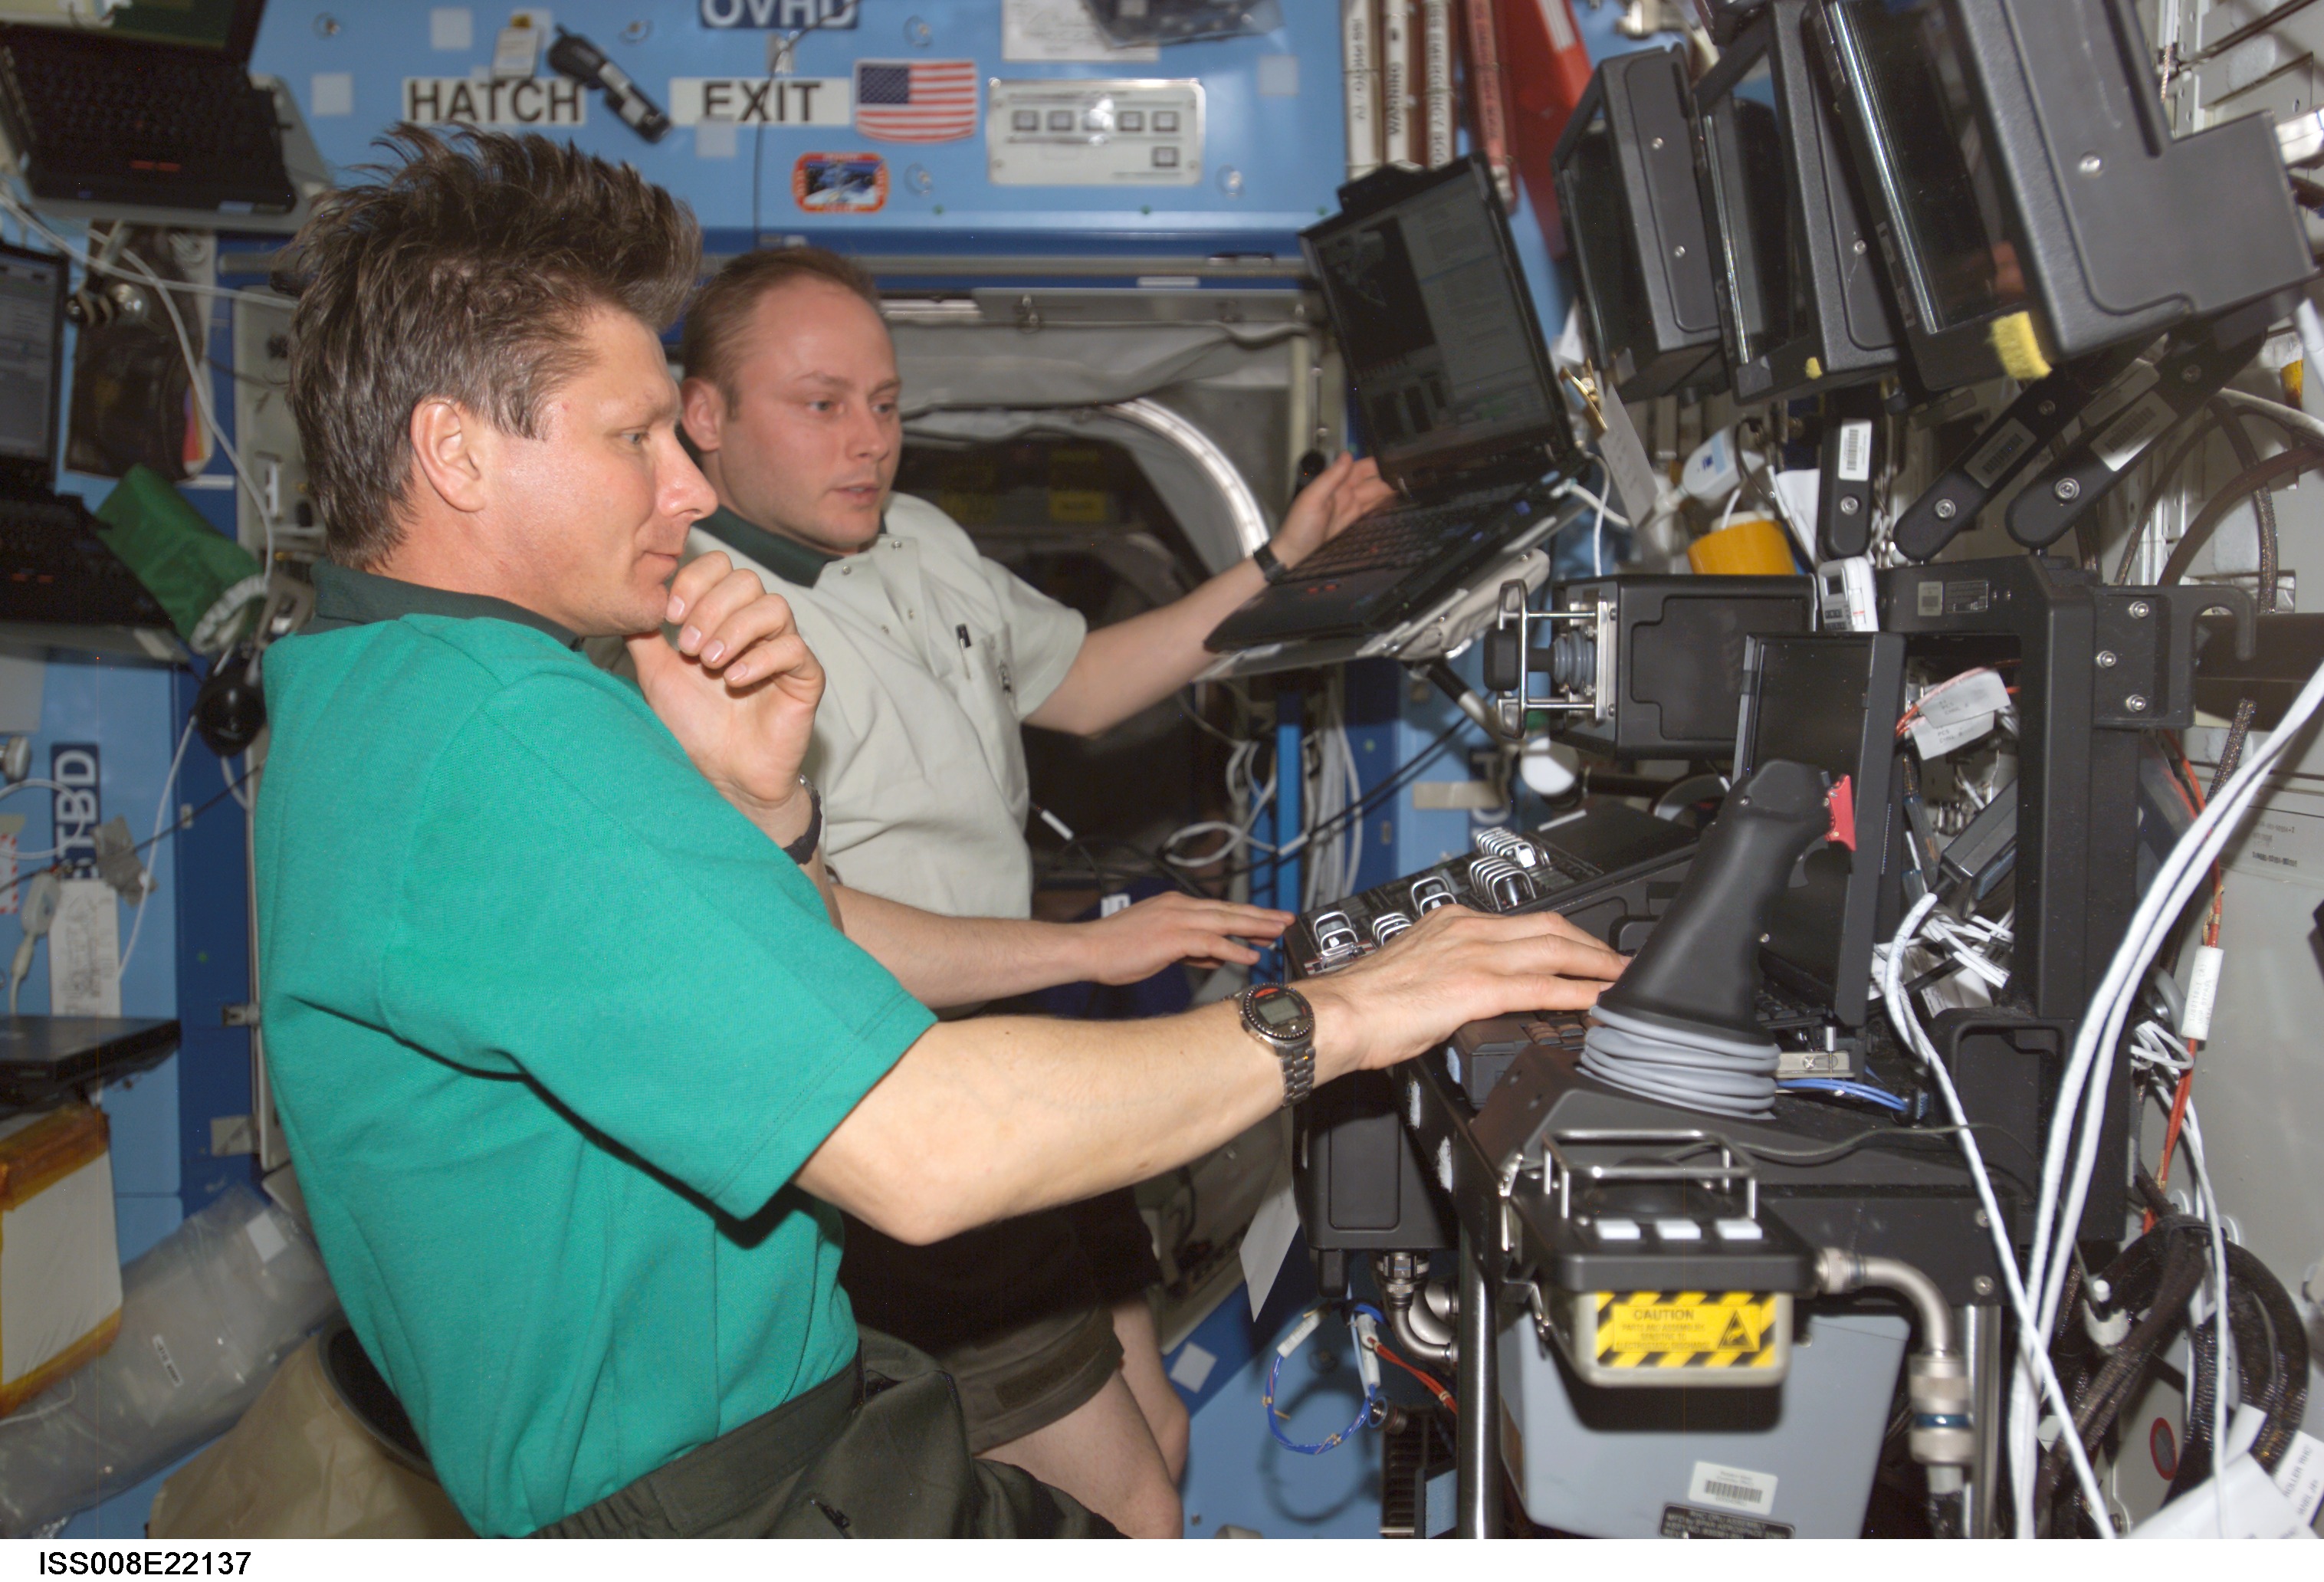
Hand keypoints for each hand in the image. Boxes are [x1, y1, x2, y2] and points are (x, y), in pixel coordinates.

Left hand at [627, 553, 822, 844]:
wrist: (722, 774)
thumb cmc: (693, 724)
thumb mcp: (656, 673)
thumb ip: (644, 635)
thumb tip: (629, 600)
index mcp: (722, 615)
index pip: (719, 566)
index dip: (694, 581)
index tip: (670, 616)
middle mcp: (755, 626)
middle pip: (747, 580)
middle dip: (711, 609)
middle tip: (689, 649)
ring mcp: (783, 649)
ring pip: (774, 607)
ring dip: (735, 630)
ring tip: (710, 664)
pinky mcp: (806, 677)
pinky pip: (794, 648)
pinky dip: (760, 660)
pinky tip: (734, 682)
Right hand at [1080, 893, 1293, 983]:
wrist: (1088, 949)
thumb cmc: (1116, 950)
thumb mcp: (1159, 946)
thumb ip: (1191, 949)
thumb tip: (1217, 955)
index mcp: (1175, 905)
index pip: (1220, 909)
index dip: (1247, 914)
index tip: (1268, 920)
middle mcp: (1179, 906)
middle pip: (1229, 910)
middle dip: (1260, 916)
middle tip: (1286, 920)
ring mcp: (1177, 919)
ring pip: (1226, 921)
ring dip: (1255, 928)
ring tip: (1277, 934)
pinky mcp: (1173, 937)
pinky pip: (1212, 942)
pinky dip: (1234, 949)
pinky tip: (1250, 956)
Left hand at [1268, 453, 1397, 569]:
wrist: (1294, 559)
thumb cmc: (1298, 529)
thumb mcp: (1313, 499)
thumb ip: (1331, 477)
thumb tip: (1348, 455)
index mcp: (1335, 485)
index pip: (1362, 469)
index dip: (1379, 465)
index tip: (1397, 462)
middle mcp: (1346, 496)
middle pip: (1374, 483)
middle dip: (1390, 479)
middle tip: (1411, 479)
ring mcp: (1351, 512)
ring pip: (1377, 498)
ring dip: (1391, 494)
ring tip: (1410, 490)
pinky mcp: (1355, 528)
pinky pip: (1373, 515)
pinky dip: (1385, 511)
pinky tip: (1398, 508)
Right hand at [1301, 906, 1626, 1079]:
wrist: (1337, 1015)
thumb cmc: (1362, 1002)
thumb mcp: (1414, 971)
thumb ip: (1448, 972)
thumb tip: (1465, 993)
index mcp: (1450, 922)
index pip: (1521, 922)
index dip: (1561, 934)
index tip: (1580, 948)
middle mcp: (1467, 929)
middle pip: (1550, 927)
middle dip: (1591, 944)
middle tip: (1618, 962)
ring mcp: (1475, 956)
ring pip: (1555, 950)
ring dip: (1596, 965)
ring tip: (1621, 979)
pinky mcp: (1477, 987)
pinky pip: (1542, 987)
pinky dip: (1578, 993)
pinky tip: (1598, 1001)